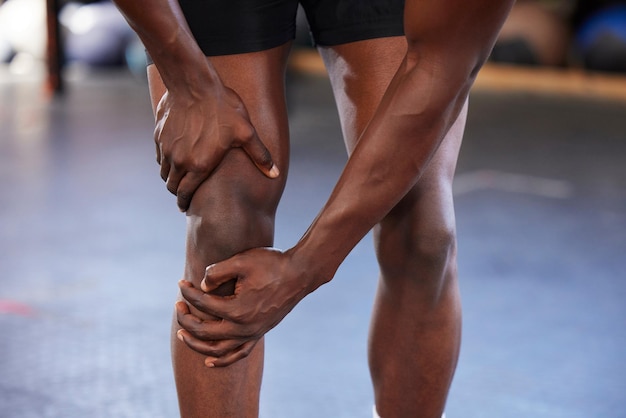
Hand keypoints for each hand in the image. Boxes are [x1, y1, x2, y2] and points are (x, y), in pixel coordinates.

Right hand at [154, 86, 278, 210]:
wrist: (194, 83)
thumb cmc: (223, 107)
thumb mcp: (246, 132)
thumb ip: (260, 156)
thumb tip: (275, 174)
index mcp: (199, 165)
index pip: (185, 193)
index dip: (184, 202)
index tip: (185, 206)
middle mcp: (179, 161)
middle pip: (172, 186)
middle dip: (178, 192)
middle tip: (184, 193)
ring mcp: (166, 148)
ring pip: (164, 171)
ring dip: (171, 176)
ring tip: (181, 175)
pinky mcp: (159, 135)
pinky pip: (159, 155)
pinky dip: (165, 160)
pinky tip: (174, 155)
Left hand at [176, 247, 312, 366]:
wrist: (301, 273)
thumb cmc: (272, 264)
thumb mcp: (242, 261)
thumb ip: (216, 272)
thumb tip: (200, 287)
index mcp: (237, 309)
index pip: (202, 304)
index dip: (188, 293)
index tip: (180, 283)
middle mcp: (244, 327)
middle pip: (203, 332)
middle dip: (185, 318)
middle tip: (177, 304)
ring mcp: (253, 333)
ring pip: (217, 350)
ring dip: (196, 344)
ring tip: (182, 332)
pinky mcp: (260, 333)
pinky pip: (238, 354)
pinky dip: (222, 360)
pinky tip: (208, 360)